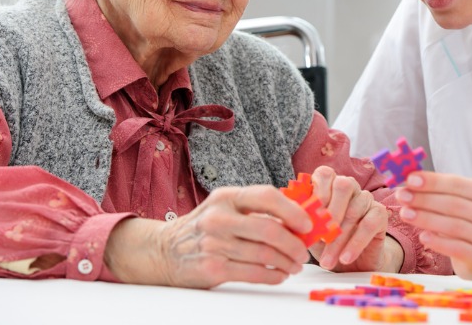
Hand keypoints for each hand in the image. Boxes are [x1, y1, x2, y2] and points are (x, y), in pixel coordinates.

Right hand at [104, 185, 311, 287]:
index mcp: (227, 196)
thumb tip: (299, 216)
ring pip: (264, 254)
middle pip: (269, 229)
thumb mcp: (225, 207)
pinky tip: (279, 275)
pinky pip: (253, 273)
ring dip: (286, 262)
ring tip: (294, 265)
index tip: (307, 223)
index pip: (267, 196)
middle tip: (304, 252)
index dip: (292, 210)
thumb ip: (256, 209)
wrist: (164, 250)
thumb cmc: (205, 227)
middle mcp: (219, 217)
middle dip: (294, 243)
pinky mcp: (212, 268)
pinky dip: (272, 275)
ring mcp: (214, 243)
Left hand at [307, 165, 398, 271]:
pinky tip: (345, 258)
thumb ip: (301, 221)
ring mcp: (366, 199)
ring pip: (354, 210)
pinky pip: (370, 224)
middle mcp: (350, 187)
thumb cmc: (327, 242)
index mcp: (329, 185)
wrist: (353, 262)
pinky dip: (356, 243)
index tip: (309, 216)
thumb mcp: (310, 232)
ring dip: (339, 239)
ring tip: (327, 261)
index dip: (317, 191)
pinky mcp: (380, 214)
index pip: (325, 173)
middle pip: (343, 185)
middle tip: (321, 238)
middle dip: (331, 212)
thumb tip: (288, 219)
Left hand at [395, 171, 471, 278]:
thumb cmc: (468, 221)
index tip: (410, 179)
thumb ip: (439, 190)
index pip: (459, 184)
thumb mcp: (459, 202)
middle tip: (402, 196)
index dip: (433, 181)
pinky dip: (438, 242)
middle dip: (425, 199)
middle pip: (455, 204)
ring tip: (405, 214)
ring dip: (426, 219)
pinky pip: (457, 249)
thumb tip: (409, 180)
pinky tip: (422, 237)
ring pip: (455, 226)